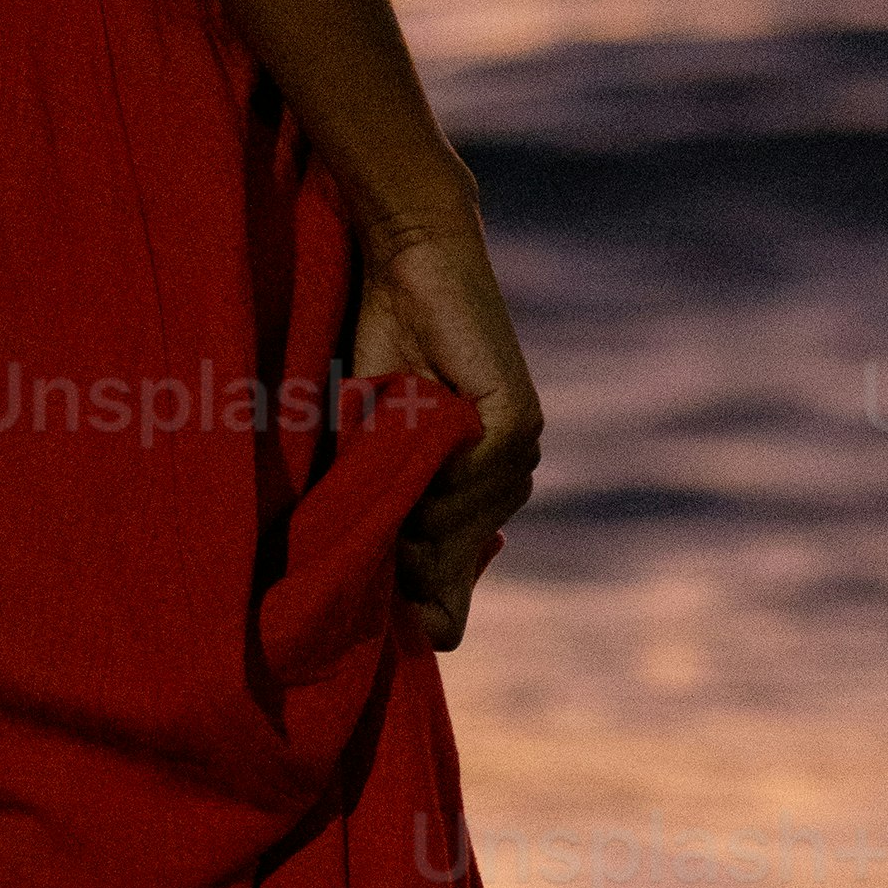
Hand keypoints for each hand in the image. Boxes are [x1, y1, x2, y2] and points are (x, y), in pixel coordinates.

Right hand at [347, 209, 542, 650]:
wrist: (407, 264)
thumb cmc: (381, 351)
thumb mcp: (372, 454)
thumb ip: (386, 520)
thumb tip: (405, 622)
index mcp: (476, 496)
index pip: (451, 594)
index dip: (410, 595)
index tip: (372, 578)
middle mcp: (507, 482)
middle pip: (448, 571)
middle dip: (401, 555)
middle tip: (370, 487)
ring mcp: (517, 455)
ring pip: (451, 530)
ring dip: (407, 511)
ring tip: (380, 452)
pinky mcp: (516, 422)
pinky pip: (464, 484)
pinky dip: (428, 474)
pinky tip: (406, 435)